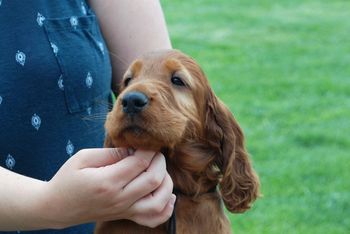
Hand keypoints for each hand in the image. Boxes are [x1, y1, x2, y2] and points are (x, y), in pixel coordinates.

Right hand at [42, 148, 174, 228]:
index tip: (145, 143)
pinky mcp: (126, 216)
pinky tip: (167, 195)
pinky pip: (153, 219)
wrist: (57, 207)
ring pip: (158, 201)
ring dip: (166, 183)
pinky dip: (166, 208)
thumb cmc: (68, 178)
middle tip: (153, 153)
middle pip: (153, 180)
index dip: (148, 150)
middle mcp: (119, 198)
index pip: (140, 163)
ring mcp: (124, 210)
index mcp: (107, 181)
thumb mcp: (83, 157)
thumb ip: (111, 152)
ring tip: (159, 170)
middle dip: (160, 161)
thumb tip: (134, 149)